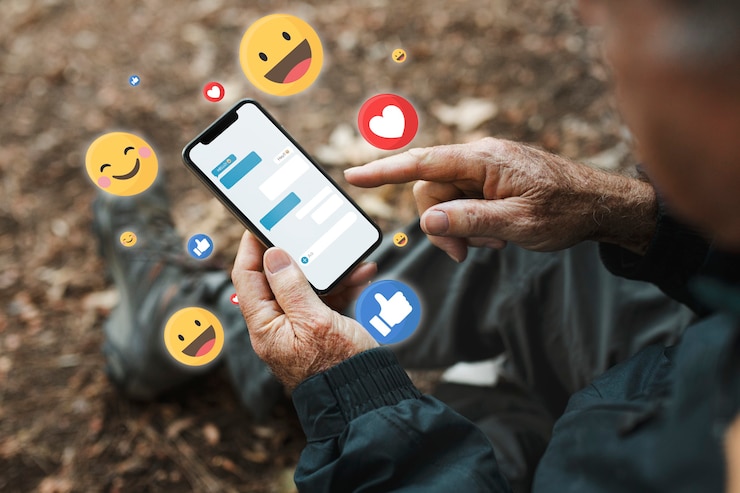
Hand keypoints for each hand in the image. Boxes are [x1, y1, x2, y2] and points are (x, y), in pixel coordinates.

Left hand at [231, 232, 378, 389]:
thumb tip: (272, 255)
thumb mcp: (314, 320)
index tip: (260, 224)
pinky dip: (344, 287)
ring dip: (331, 272)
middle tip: (310, 236)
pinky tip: (363, 275)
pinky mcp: (322, 330)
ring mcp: (300, 328)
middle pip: (279, 279)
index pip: (247, 278)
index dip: (251, 248)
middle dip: (301, 257)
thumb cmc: (337, 366)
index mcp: (265, 326)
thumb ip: (291, 286)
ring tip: (353, 260)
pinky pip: (328, 300)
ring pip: (309, 287)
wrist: (366, 397)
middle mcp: (278, 326)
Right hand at [345, 137, 656, 260]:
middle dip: (442, 225)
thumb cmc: (565, 211)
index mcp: (482, 160)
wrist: (600, 205)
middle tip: (466, 253)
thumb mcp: (517, 223)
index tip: (354, 176)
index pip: (423, 164)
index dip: (385, 171)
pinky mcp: (490, 182)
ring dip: (461, 228)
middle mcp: (478, 159)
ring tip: (494, 241)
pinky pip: (463, 202)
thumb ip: (469, 220)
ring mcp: (484, 170)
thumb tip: (427, 220)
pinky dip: (471, 224)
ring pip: (445, 200)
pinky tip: (497, 235)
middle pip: (431, 190)